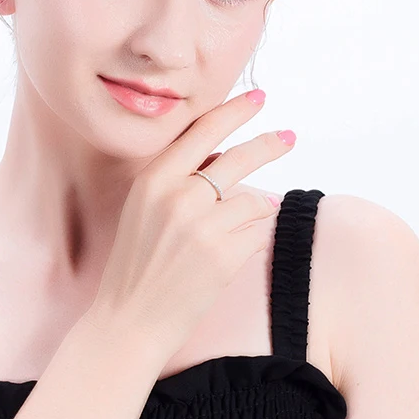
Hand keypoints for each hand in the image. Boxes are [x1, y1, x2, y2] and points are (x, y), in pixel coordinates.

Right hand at [86, 89, 294, 358]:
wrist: (128, 320)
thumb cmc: (136, 265)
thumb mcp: (143, 209)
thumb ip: (178, 179)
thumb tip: (224, 156)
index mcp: (153, 179)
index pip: (201, 131)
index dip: (234, 111)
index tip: (257, 98)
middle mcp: (178, 196)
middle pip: (239, 158)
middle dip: (270, 144)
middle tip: (289, 137)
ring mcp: (203, 226)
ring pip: (253, 199)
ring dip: (252, 212)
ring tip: (226, 235)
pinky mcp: (224, 255)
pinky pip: (257, 231)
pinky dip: (252, 237)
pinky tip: (228, 254)